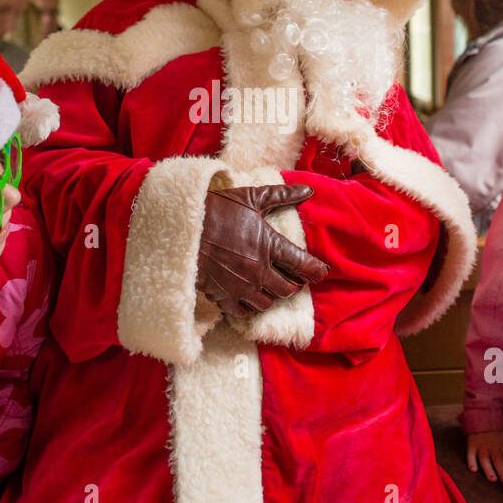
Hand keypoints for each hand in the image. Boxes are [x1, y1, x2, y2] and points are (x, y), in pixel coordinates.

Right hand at [196, 185, 329, 317]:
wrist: (181, 226)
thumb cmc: (216, 209)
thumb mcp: (250, 198)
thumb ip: (281, 196)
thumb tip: (308, 190)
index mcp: (269, 245)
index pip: (303, 265)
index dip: (317, 271)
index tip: (322, 272)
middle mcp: (259, 270)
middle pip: (288, 289)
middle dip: (294, 284)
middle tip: (293, 278)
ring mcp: (241, 286)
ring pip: (268, 303)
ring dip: (273, 296)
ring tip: (270, 286)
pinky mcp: (223, 296)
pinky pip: (244, 311)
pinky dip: (250, 307)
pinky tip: (249, 297)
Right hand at [466, 431, 502, 486]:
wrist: (484, 423)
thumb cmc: (499, 437)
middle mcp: (493, 447)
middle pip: (499, 461)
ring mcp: (481, 447)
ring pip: (485, 459)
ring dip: (489, 469)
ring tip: (493, 479)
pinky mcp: (471, 447)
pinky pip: (470, 455)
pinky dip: (471, 462)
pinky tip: (473, 470)